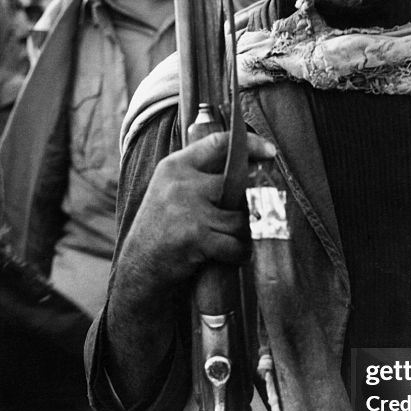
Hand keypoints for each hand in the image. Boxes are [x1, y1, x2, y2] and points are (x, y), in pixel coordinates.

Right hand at [103, 131, 275, 407]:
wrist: (139, 267)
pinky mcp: (197, 237)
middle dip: (245, 206)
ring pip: (240, 218)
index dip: (250, 144)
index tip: (271, 152)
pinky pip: (236, 244)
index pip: (218, 143)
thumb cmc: (161, 229)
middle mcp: (181, 183)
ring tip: (229, 242)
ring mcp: (189, 209)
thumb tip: (250, 167)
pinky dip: (238, 254)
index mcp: (175, 167)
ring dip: (241, 234)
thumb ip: (199, 176)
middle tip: (240, 220)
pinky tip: (228, 257)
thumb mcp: (169, 191)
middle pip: (237, 185)